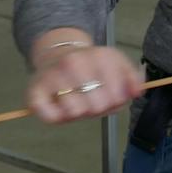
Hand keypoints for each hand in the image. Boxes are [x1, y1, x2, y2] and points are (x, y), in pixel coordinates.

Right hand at [26, 35, 144, 123]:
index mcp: (100, 57)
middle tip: (91, 99)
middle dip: (98, 108)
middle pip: (97, 106)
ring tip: (77, 101)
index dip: (117, 102)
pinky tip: (61, 107)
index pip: (118, 96)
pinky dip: (57, 118)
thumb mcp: (117, 64)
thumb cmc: (91, 66)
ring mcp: (53, 76)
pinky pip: (50, 117)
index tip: (111, 96)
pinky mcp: (34, 91)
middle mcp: (74, 62)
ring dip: (79, 113)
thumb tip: (136, 92)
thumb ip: (133, 79)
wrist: (57, 54)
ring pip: (76, 111)